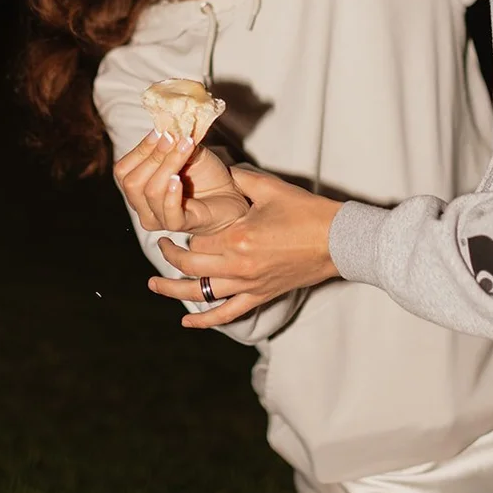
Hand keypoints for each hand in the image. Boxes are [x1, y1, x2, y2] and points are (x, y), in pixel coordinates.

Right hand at [114, 130, 248, 234]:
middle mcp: (143, 206)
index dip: (139, 149)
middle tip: (173, 138)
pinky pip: (169, 212)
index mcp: (138, 188)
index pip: (123, 170)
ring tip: (185, 148)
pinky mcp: (181, 225)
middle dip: (153, 156)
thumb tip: (165, 126)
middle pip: (132, 182)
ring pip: (151, 192)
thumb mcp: (186, 151)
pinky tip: (179, 178)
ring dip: (168, 165)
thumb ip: (173, 142)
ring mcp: (160, 219)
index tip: (160, 131)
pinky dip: (171, 193)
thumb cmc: (205, 174)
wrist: (232, 194)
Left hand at [151, 168, 342, 327]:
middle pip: (191, 264)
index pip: (195, 236)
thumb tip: (218, 170)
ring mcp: (249, 285)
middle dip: (170, 255)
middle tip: (161, 245)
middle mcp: (238, 265)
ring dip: (173, 290)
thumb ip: (238, 179)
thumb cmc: (305, 211)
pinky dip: (205, 320)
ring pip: (201, 293)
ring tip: (154, 285)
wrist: (338, 240)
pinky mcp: (260, 295)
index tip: (176, 220)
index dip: (183, 228)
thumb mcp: (268, 188)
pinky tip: (187, 322)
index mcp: (236, 237)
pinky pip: (228, 314)